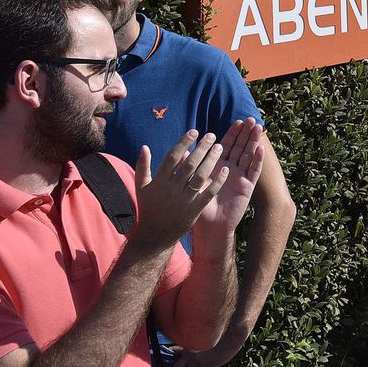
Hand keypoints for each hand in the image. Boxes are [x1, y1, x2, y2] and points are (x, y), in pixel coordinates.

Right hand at [131, 130, 230, 251]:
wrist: (155, 235)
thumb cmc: (148, 208)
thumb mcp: (141, 187)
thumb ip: (142, 166)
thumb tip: (145, 146)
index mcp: (159, 181)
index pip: (172, 157)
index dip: (184, 143)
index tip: (194, 131)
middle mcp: (171, 189)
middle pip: (189, 164)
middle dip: (201, 148)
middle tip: (212, 135)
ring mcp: (184, 199)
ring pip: (200, 176)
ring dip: (211, 160)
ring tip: (220, 147)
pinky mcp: (194, 210)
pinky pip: (208, 193)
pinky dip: (217, 181)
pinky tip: (226, 170)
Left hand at [169, 325, 248, 366]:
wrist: (230, 339)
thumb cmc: (218, 342)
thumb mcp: (203, 342)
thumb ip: (192, 348)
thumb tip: (181, 354)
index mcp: (187, 345)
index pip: (172, 350)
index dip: (174, 356)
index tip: (181, 360)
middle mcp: (188, 352)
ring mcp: (194, 359)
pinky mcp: (202, 364)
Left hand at [192, 120, 265, 238]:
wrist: (210, 225)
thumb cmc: (199, 206)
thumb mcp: (192, 184)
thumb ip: (188, 168)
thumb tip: (180, 151)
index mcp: (218, 166)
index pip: (227, 146)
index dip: (232, 134)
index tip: (237, 121)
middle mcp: (231, 169)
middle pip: (240, 147)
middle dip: (245, 133)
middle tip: (250, 119)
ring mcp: (241, 177)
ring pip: (249, 155)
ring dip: (254, 142)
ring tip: (258, 128)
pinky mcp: (248, 187)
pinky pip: (254, 171)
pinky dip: (258, 161)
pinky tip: (261, 150)